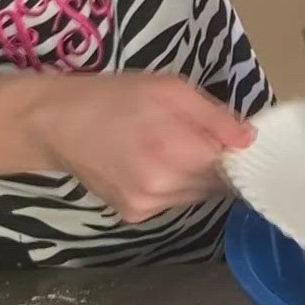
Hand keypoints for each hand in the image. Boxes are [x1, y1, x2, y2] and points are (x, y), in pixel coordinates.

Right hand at [29, 72, 255, 222]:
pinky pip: (171, 202)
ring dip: (194, 176)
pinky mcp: (133, 216)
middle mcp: (163, 188)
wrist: (54, 122)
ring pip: (195, 196)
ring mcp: (146, 206)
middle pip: (216, 185)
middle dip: (214, 163)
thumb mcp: (169, 89)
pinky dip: (172, 186)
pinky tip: (151, 164)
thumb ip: (214, 117)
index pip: (232, 167)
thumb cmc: (114, 96)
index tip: (231, 139)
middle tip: (194, 137)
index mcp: (175, 152)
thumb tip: (249, 140)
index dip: (236, 153)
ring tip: (169, 147)